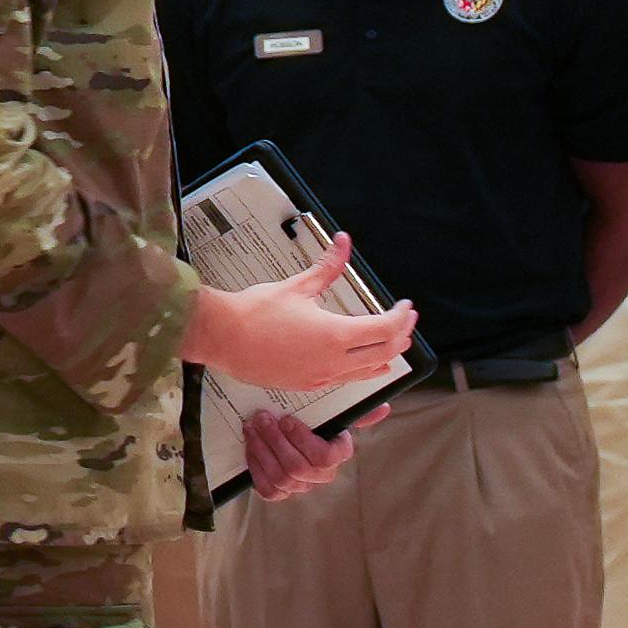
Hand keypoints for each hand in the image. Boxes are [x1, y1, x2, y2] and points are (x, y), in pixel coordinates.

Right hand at [187, 249, 412, 402]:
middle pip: (385, 353)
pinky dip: (363, 369)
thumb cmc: (254, 313)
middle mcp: (333, 362)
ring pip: (369, 372)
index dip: (401, 317)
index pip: (385, 329)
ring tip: (393, 342)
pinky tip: (362, 362)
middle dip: (401, 336)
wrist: (222, 338)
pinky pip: (347, 380)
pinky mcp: (308, 384)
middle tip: (405, 321)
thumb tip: (343, 242)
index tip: (405, 306)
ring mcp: (321, 376)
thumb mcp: (297, 285)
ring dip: (386, 355)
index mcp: (335, 335)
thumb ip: (328, 265)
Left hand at [236, 408, 346, 499]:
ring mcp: (302, 485)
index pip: (325, 456)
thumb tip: (373, 409)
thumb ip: (344, 408)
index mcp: (339, 453)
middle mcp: (323, 474)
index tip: (286, 419)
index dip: (302, 439)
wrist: (298, 430)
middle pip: (297, 466)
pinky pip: (269, 489)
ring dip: (262, 451)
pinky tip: (250, 448)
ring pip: (281, 478)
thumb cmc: (314, 418)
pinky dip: (257, 469)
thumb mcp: (330, 409)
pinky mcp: (283, 492)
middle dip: (275, 440)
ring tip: (251, 429)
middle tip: (262, 419)